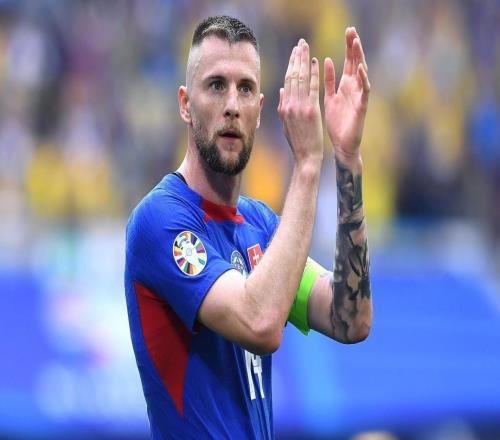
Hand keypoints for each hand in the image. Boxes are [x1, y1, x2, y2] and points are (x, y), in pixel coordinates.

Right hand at [278, 39, 322, 167]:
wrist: (306, 156)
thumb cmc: (298, 142)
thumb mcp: (286, 124)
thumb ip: (283, 106)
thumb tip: (282, 89)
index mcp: (283, 107)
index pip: (286, 81)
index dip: (290, 65)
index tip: (294, 53)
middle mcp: (289, 105)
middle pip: (292, 75)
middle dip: (296, 57)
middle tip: (300, 43)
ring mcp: (300, 107)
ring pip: (301, 78)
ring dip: (304, 60)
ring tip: (306, 47)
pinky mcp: (312, 110)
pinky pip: (313, 87)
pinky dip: (314, 73)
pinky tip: (316, 62)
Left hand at [324, 27, 369, 163]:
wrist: (342, 145)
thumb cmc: (336, 123)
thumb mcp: (328, 98)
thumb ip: (328, 81)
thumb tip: (325, 60)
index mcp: (345, 85)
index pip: (348, 61)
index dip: (347, 46)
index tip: (348, 30)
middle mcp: (354, 88)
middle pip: (355, 62)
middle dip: (353, 46)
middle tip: (351, 29)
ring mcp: (359, 96)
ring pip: (362, 73)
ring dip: (359, 57)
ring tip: (356, 42)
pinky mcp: (362, 106)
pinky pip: (364, 90)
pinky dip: (363, 79)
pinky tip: (360, 68)